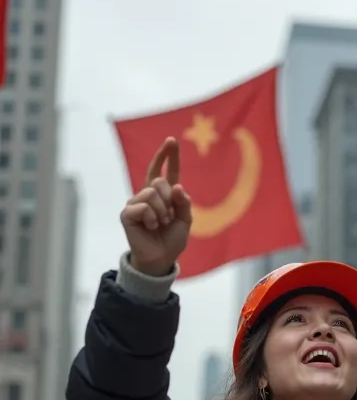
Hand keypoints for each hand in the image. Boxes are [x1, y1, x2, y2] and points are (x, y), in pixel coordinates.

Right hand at [120, 137, 192, 275]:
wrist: (161, 259)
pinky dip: (151, 218)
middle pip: (160, 180)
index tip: (172, 140)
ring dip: (162, 211)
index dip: (169, 157)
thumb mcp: (185, 220)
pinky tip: (150, 228)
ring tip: (159, 224)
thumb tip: (175, 186)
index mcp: (164, 196)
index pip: (166, 172)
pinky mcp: (127, 213)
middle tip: (168, 218)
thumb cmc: (171, 240)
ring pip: (151, 192)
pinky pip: (143, 206)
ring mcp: (136, 203)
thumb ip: (183, 202)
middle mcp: (148, 196)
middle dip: (169, 200)